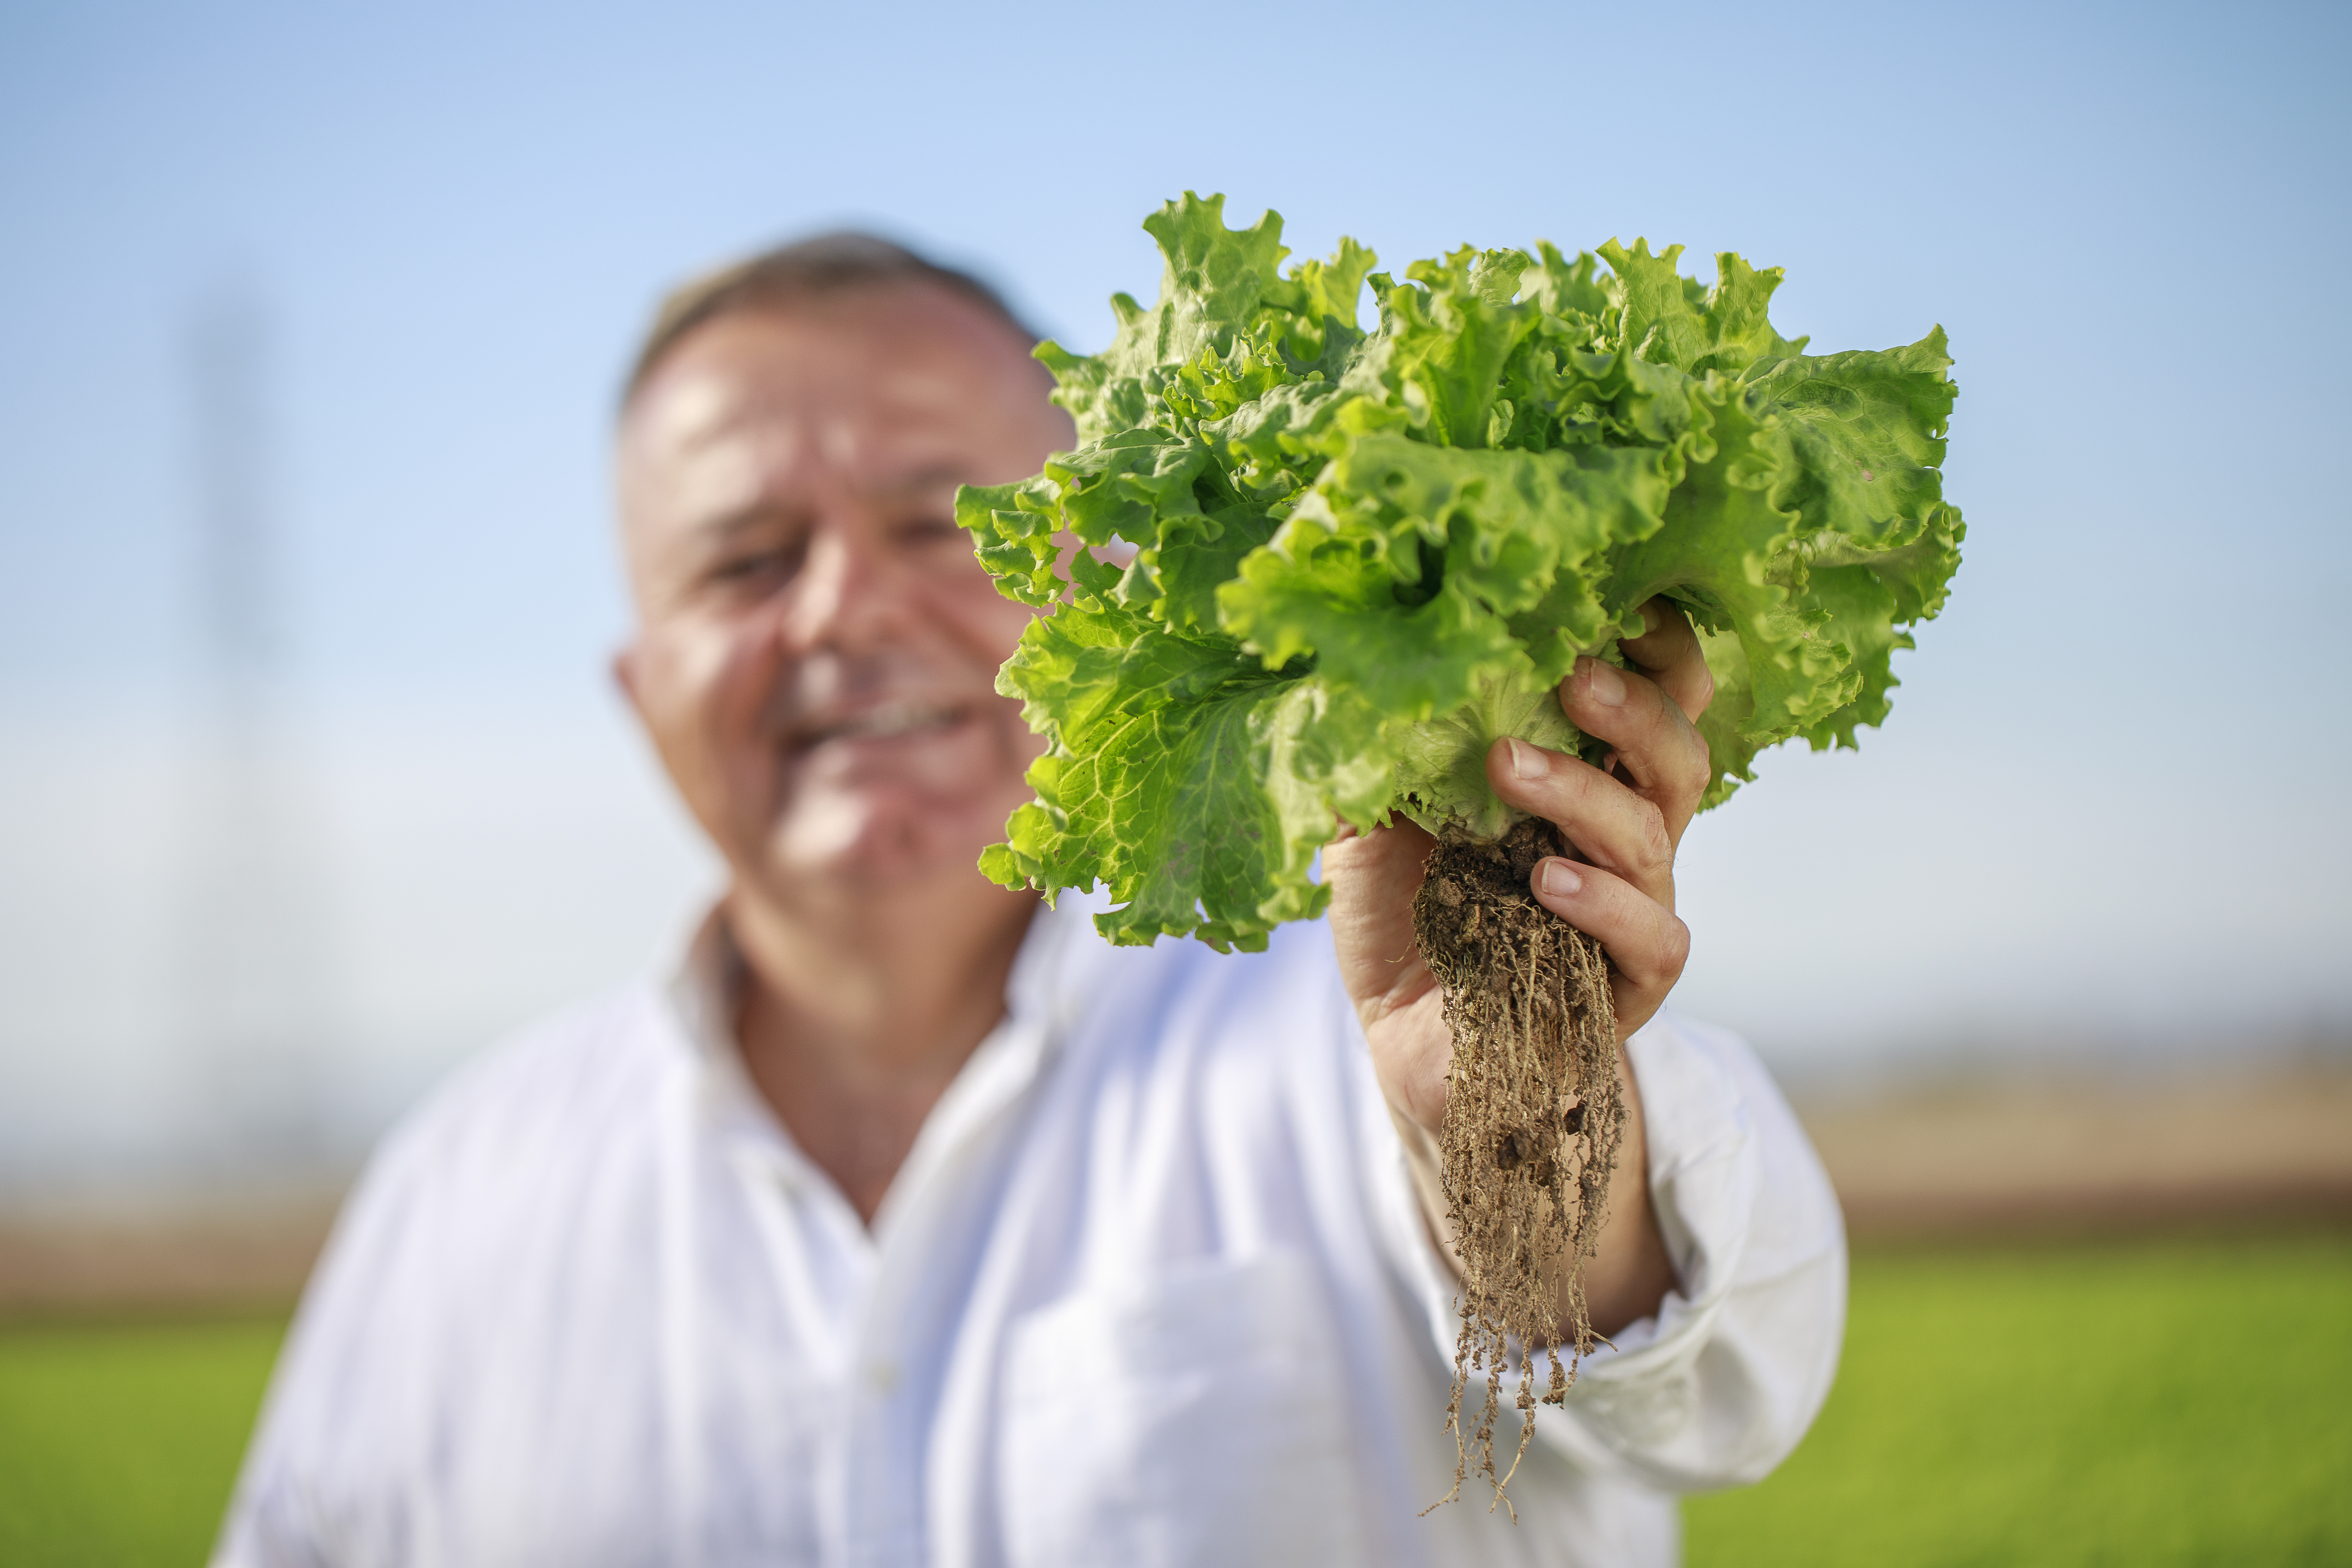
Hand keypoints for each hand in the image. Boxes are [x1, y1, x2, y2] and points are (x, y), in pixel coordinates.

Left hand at [1324, 598, 1715, 1330]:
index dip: (1651, 647)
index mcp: (1583, 781)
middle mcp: (1625, 838)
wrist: (1416, 1062)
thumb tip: (1335, 673)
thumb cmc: (1408, 930)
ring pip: (1657, 833)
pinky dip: (1601, 903)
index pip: (1653, 697)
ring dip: (1586, 790)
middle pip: (1677, 750)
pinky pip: (1650, 938)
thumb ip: (1368, 760)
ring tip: (1508, 763)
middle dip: (1633, 702)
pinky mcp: (1626, 991)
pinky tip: (1546, 879)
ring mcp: (1634, 913)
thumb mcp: (1370, 834)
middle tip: (1566, 669)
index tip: (1606, 597)